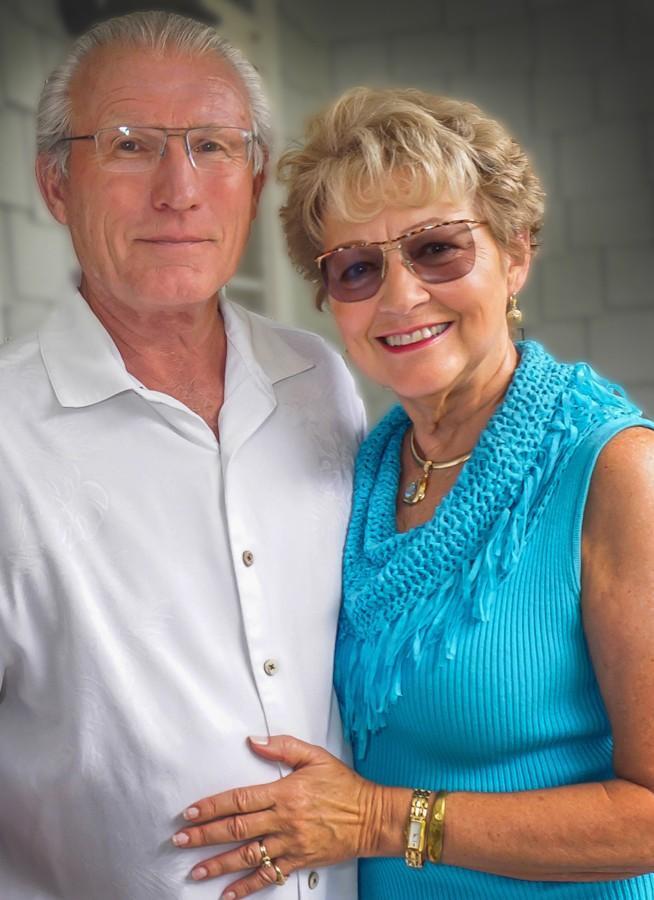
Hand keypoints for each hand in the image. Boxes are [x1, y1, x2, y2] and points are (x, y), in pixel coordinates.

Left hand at [171, 734, 384, 897]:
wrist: (372, 817)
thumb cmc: (345, 786)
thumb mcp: (315, 756)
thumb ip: (283, 746)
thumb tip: (254, 740)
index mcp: (285, 792)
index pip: (240, 799)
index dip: (212, 806)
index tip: (191, 812)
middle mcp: (284, 820)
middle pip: (237, 829)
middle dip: (205, 835)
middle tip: (181, 840)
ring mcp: (291, 844)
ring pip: (248, 856)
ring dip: (219, 864)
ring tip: (196, 870)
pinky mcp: (299, 862)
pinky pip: (269, 877)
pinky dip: (247, 887)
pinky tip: (229, 894)